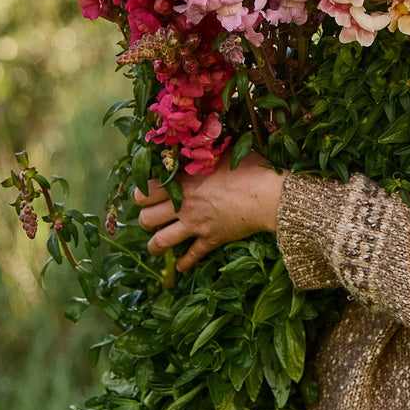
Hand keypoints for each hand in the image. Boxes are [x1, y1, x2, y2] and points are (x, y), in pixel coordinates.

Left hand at [134, 153, 285, 272]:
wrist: (269, 196)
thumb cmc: (249, 169)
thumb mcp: (224, 154)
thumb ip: (206, 154)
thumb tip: (201, 142)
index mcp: (183, 183)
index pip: (145, 193)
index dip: (140, 194)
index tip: (145, 194)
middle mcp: (184, 206)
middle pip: (146, 219)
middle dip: (144, 220)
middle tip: (150, 217)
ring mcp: (196, 226)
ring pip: (161, 242)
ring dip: (154, 245)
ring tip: (154, 246)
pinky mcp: (211, 240)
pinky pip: (192, 256)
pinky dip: (184, 264)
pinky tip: (180, 267)